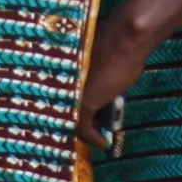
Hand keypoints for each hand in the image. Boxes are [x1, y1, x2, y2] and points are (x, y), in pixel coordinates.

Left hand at [75, 11, 154, 152]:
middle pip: (61, 107)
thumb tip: (96, 89)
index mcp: (62, 67)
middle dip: (70, 120)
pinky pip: (84, 128)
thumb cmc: (116, 44)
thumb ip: (90, 75)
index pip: (56, 93)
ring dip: (84, 130)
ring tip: (94, 137)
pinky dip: (93, 138)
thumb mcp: (97, 62)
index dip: (64, 106)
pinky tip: (103, 144)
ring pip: (72, 117)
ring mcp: (71, 91)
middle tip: (85, 132)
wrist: (126, 37)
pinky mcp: (84, 102)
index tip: (71, 116)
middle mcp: (62, 80)